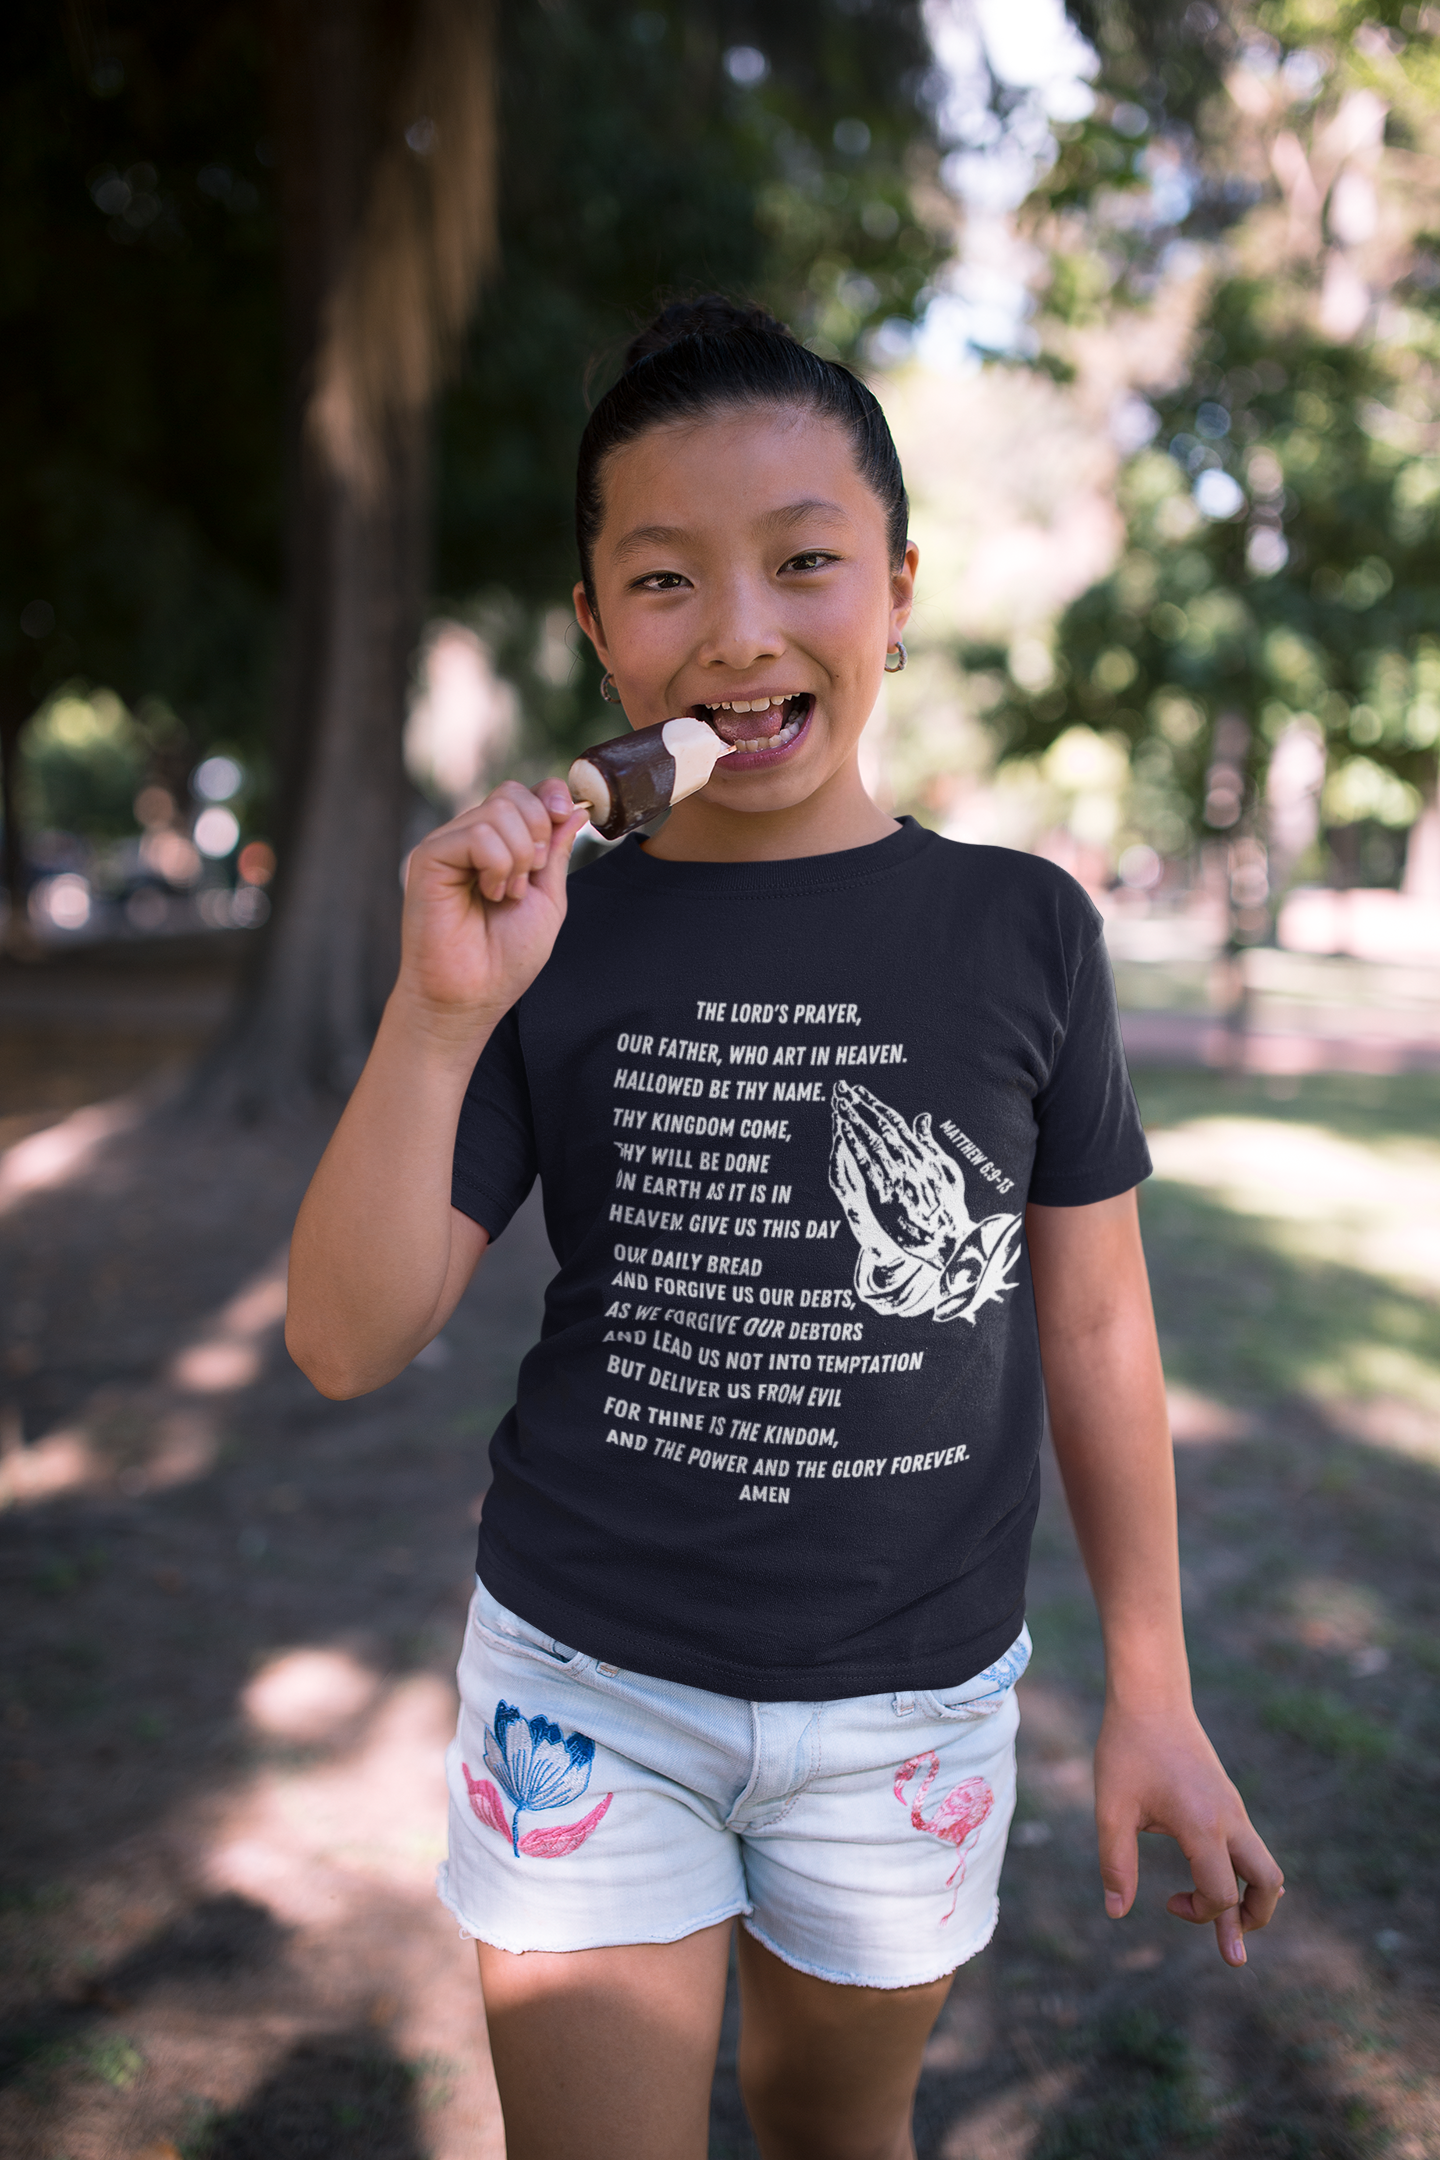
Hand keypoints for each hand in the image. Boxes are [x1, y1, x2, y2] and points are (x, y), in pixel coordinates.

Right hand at [397, 779, 587, 1037]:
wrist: (471, 996)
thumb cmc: (505, 960)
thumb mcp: (548, 900)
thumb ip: (556, 852)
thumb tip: (573, 809)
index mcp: (495, 846)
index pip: (522, 794)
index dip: (549, 797)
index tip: (567, 816)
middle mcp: (467, 840)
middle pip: (512, 794)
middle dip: (539, 834)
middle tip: (527, 882)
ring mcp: (446, 846)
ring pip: (498, 811)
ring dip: (519, 858)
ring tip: (504, 895)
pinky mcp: (429, 857)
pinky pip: (477, 834)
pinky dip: (496, 864)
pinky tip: (488, 893)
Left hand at [1093, 1703, 1283, 1966]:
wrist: (1150, 1696)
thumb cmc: (1127, 1750)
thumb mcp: (1112, 1809)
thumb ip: (1115, 1864)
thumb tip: (1116, 1913)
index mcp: (1203, 1826)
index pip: (1220, 1893)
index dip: (1200, 1914)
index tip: (1166, 1903)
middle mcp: (1230, 1819)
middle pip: (1269, 1884)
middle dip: (1253, 1919)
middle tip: (1232, 1948)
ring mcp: (1234, 1807)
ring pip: (1266, 1865)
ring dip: (1252, 1896)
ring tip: (1231, 1921)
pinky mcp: (1228, 1798)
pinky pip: (1250, 1844)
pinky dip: (1242, 1871)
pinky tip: (1224, 1877)